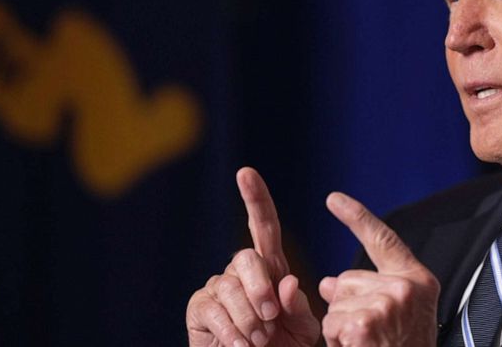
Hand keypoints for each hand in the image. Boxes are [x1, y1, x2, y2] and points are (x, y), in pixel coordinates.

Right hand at [187, 168, 320, 346]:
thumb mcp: (302, 331)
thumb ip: (300, 308)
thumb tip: (287, 282)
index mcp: (271, 269)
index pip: (264, 227)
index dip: (256, 199)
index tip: (246, 173)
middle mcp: (241, 272)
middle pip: (246, 258)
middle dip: (260, 288)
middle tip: (270, 319)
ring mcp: (217, 288)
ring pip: (230, 288)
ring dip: (248, 318)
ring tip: (258, 341)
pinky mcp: (199, 308)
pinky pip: (213, 309)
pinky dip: (231, 330)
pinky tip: (241, 346)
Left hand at [319, 192, 439, 346]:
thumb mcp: (398, 317)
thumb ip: (369, 292)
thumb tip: (327, 282)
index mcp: (418, 280)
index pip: (383, 239)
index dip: (356, 216)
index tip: (333, 198)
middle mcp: (405, 287)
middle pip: (348, 279)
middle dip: (347, 305)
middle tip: (372, 334)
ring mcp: (387, 304)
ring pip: (336, 304)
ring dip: (341, 328)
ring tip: (366, 344)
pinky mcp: (366, 323)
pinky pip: (332, 324)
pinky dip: (337, 341)